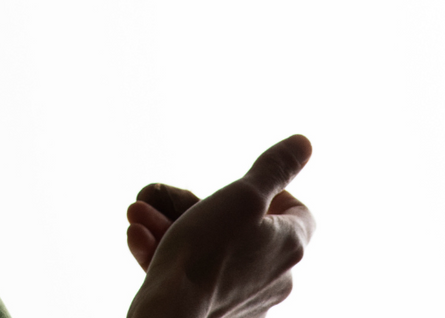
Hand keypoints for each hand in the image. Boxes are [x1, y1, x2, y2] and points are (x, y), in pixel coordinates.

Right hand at [126, 135, 315, 317]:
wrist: (172, 316)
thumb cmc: (207, 252)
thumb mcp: (242, 197)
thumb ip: (273, 169)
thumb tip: (304, 143)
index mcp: (289, 246)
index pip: (300, 213)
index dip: (274, 194)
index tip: (243, 188)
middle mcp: (276, 277)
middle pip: (246, 230)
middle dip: (200, 206)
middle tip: (170, 198)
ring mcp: (247, 299)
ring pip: (212, 251)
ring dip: (172, 227)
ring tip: (140, 215)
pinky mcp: (218, 314)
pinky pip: (194, 276)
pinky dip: (167, 255)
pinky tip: (140, 239)